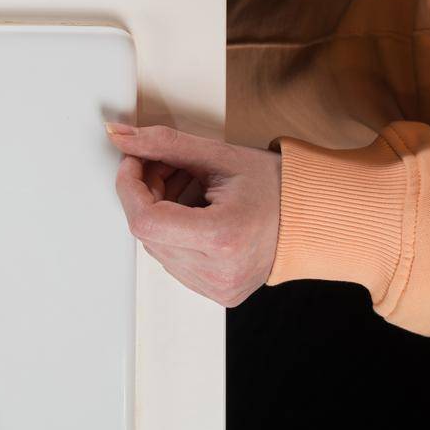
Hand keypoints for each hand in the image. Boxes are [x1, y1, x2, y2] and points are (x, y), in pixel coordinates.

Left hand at [106, 123, 280, 307]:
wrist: (310, 218)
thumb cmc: (273, 186)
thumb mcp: (218, 155)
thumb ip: (163, 144)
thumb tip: (118, 137)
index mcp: (222, 237)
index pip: (145, 221)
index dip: (129, 186)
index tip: (134, 161)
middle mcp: (218, 272)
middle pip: (148, 233)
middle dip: (145, 193)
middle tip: (166, 165)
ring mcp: (217, 288)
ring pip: (156, 247)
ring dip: (158, 212)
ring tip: (186, 185)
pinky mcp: (216, 293)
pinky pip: (174, 261)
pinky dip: (173, 232)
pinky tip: (193, 210)